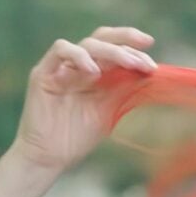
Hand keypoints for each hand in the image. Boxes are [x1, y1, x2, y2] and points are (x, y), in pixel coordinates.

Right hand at [9, 26, 158, 172]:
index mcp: (95, 73)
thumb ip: (124, 89)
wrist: (50, 158)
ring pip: (87, 44)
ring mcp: (60, 67)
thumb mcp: (109, 110)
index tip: (152, 59)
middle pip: (102, 38)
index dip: (133, 48)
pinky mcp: (43, 73)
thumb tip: (150, 72)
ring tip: (130, 65)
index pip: (114, 48)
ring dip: (112, 51)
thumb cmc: (78, 137)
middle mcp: (78, 66)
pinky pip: (60, 50)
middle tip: (145, 55)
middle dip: (126, 41)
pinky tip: (94, 72)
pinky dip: (79, 56)